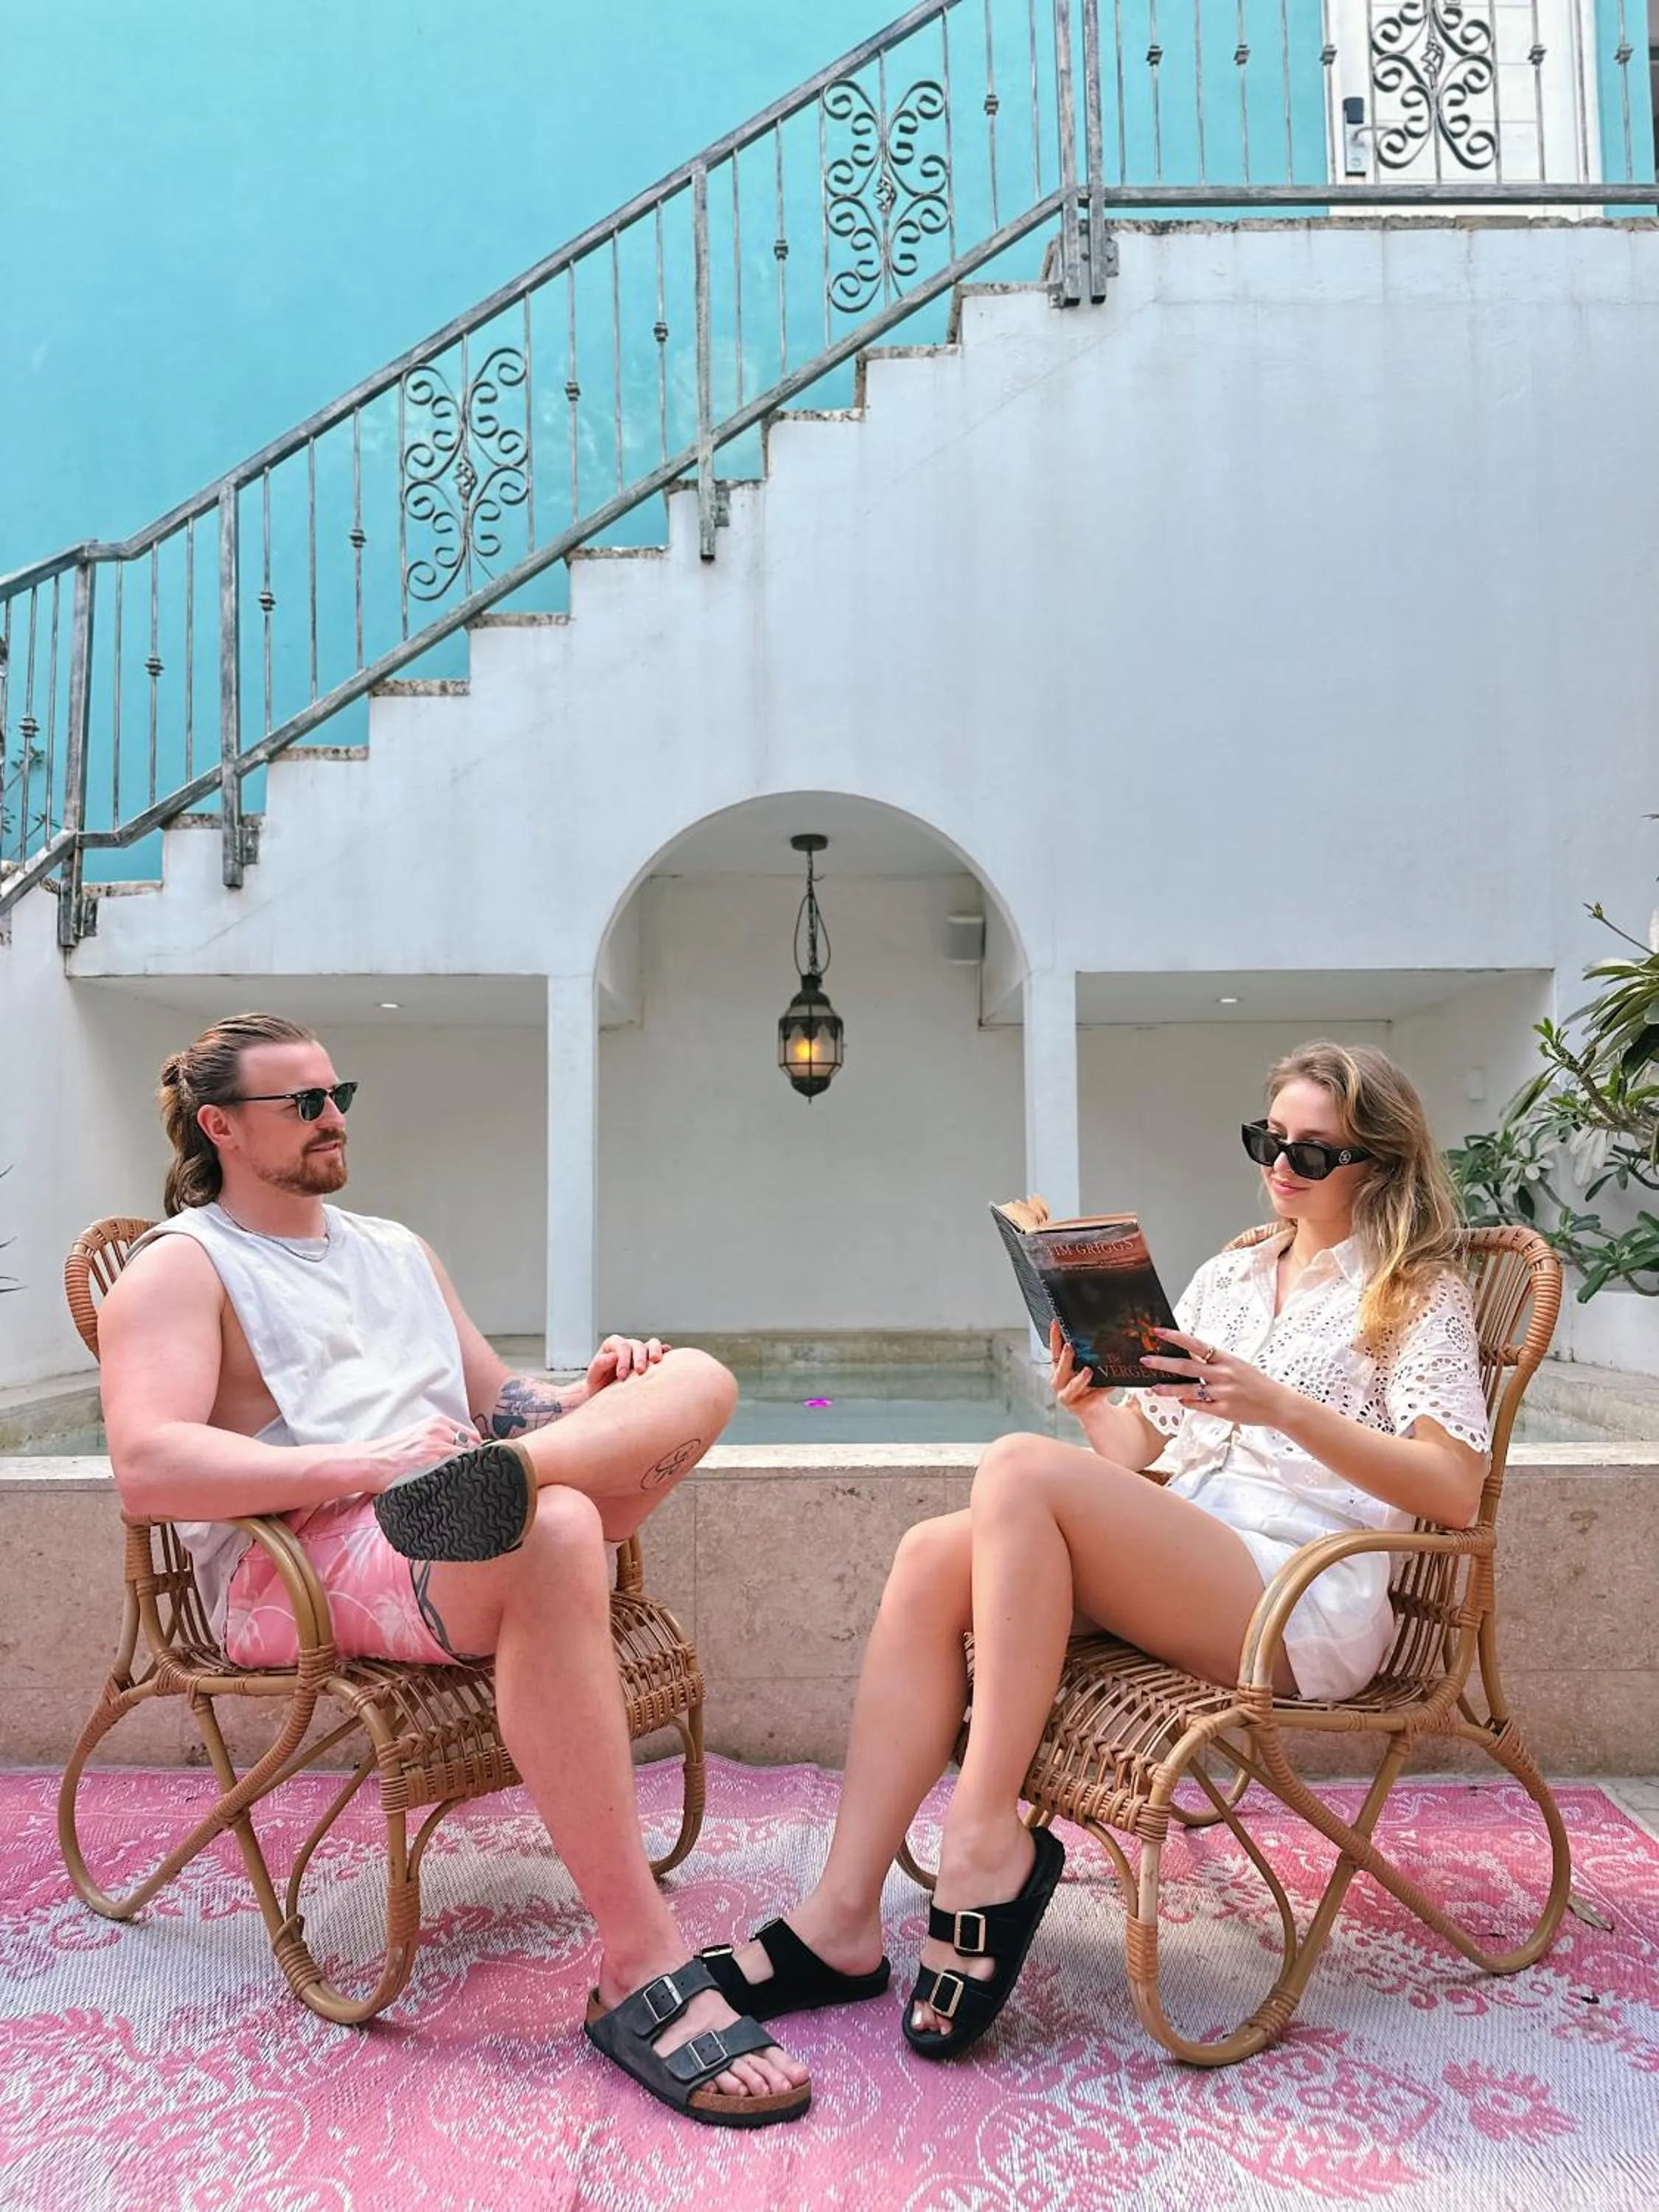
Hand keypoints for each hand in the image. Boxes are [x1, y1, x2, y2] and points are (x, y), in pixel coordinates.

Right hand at [357, 1414, 480, 1492]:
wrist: (369, 1462)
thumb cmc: (392, 1453)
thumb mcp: (419, 1436)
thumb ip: (441, 1439)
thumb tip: (465, 1453)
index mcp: (439, 1423)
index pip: (473, 1438)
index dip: (476, 1455)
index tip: (476, 1466)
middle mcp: (441, 1431)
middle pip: (474, 1450)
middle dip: (474, 1464)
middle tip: (473, 1478)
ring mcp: (438, 1448)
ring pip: (468, 1462)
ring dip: (468, 1474)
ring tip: (463, 1485)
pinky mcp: (432, 1464)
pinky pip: (457, 1473)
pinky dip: (459, 1482)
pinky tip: (453, 1489)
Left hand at [584, 1333, 667, 1394]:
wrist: (603, 1394)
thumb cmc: (597, 1385)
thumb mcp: (593, 1376)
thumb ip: (600, 1364)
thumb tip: (613, 1357)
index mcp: (612, 1345)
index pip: (621, 1346)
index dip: (623, 1359)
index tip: (621, 1376)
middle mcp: (628, 1346)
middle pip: (638, 1345)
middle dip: (640, 1358)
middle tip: (640, 1372)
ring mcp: (641, 1352)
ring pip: (652, 1344)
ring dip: (655, 1351)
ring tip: (656, 1361)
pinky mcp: (651, 1360)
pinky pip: (662, 1351)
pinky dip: (666, 1353)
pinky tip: (668, 1357)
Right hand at [1048, 1321, 1096, 1413]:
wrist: (1094, 1409)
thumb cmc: (1088, 1385)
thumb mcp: (1085, 1368)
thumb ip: (1086, 1356)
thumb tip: (1101, 1333)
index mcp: (1059, 1369)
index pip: (1054, 1351)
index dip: (1054, 1338)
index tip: (1056, 1324)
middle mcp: (1059, 1383)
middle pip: (1059, 1370)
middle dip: (1065, 1358)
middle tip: (1070, 1346)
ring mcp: (1067, 1396)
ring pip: (1071, 1387)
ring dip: (1079, 1379)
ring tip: (1088, 1371)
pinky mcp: (1079, 1406)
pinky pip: (1092, 1397)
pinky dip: (1102, 1390)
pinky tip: (1111, 1384)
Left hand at [1140, 1329, 1286, 1426]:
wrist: (1278, 1404)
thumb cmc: (1256, 1382)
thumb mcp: (1237, 1365)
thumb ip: (1214, 1362)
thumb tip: (1187, 1355)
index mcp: (1226, 1358)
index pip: (1196, 1344)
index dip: (1175, 1337)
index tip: (1158, 1331)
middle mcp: (1223, 1374)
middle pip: (1187, 1366)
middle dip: (1163, 1363)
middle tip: (1145, 1360)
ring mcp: (1223, 1393)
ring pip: (1189, 1390)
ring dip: (1168, 1389)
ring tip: (1154, 1388)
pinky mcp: (1224, 1411)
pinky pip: (1199, 1406)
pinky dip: (1187, 1403)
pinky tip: (1180, 1401)